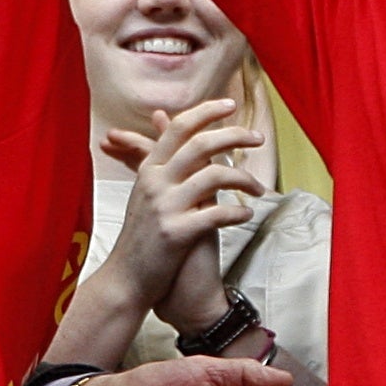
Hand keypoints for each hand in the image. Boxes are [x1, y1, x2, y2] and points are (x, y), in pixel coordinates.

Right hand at [95, 97, 264, 329]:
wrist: (126, 280)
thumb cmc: (143, 236)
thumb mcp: (147, 192)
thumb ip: (160, 158)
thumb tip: (162, 118)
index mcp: (150, 170)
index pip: (179, 127)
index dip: (206, 112)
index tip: (231, 105)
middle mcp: (155, 183)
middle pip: (201, 145)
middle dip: (235, 136)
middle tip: (259, 139)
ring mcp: (165, 207)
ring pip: (214, 176)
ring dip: (244, 180)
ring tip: (258, 190)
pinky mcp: (176, 233)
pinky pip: (217, 215)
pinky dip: (238, 213)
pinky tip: (247, 215)